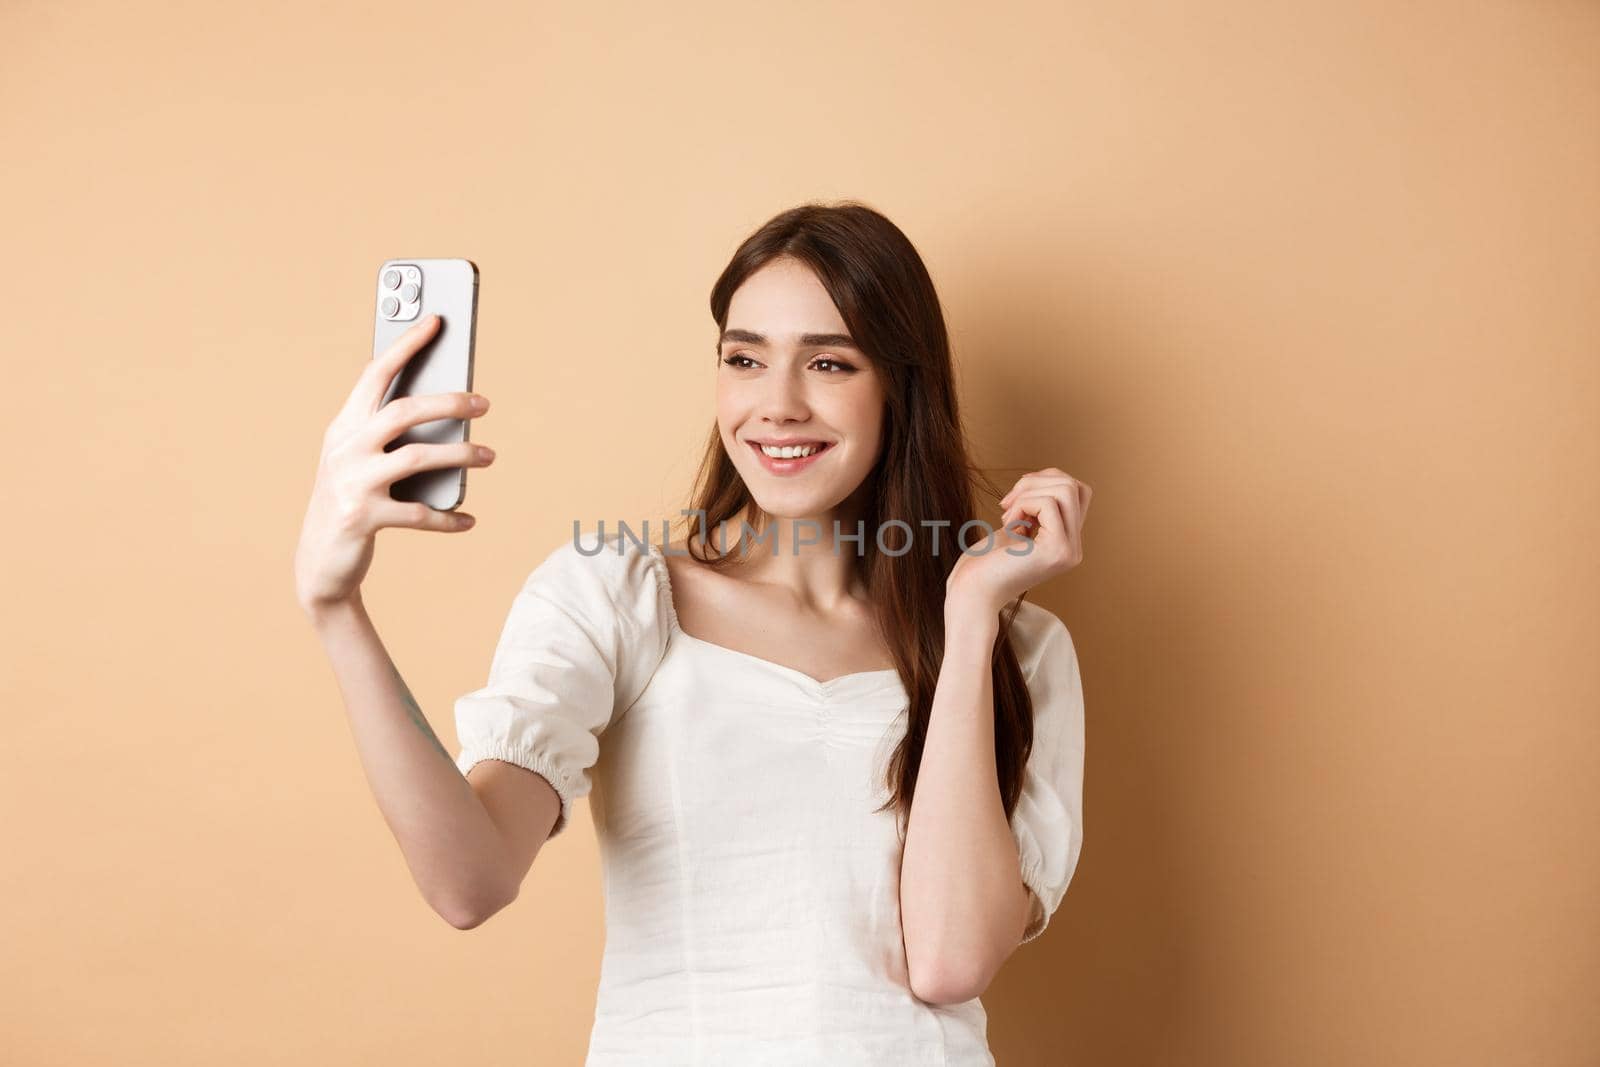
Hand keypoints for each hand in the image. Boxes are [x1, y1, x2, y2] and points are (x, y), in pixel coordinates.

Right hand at [293, 314, 494, 614]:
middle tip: (485, 402)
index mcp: (344, 427)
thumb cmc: (351, 501)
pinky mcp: (362, 518)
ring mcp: (351, 483)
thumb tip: (452, 412)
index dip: (406, 345)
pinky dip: (448, 517)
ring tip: (489, 455)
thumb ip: (391, 437)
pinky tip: (468, 519)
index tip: (437, 320)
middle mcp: (344, 448)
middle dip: (449, 402)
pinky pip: (419, 514)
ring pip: (416, 458)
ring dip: (460, 454)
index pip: (376, 374)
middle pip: (403, 411)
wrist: (318, 561)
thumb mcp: (362, 462)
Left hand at [944, 467, 1091, 616]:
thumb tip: (1048, 477)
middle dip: (1036, 482)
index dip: (1048, 480)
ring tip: (1007, 514)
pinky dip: (1022, 504)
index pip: (1078, 493)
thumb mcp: (1016, 526)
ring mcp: (1069, 551)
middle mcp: (1074, 549)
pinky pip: (1048, 503)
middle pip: (1074, 487)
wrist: (971, 593)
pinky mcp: (1057, 550)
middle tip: (1007, 502)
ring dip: (1028, 492)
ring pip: (1066, 490)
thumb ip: (1037, 507)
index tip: (1016, 495)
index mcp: (1066, 543)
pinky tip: (1008, 525)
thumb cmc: (984, 562)